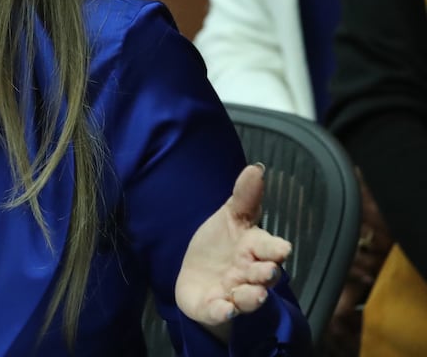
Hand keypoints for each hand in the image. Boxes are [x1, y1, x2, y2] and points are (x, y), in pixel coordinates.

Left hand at [175, 164, 291, 338]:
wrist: (198, 277)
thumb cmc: (221, 245)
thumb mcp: (230, 217)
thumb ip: (244, 197)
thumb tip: (256, 168)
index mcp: (254, 249)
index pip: (270, 248)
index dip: (275, 249)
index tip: (283, 249)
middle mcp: (249, 274)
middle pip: (264, 275)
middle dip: (267, 274)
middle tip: (267, 271)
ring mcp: (234, 293)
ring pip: (249, 297)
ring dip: (252, 296)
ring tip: (252, 294)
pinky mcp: (216, 308)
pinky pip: (221, 312)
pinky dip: (223, 312)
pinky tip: (224, 309)